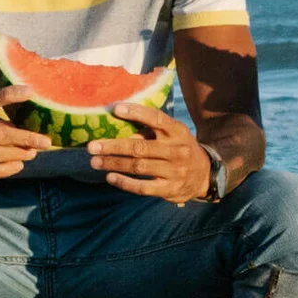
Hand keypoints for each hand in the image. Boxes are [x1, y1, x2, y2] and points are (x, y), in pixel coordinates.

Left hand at [87, 102, 209, 202]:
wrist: (205, 175)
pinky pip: (143, 187)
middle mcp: (176, 150)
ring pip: (138, 167)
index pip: (156, 118)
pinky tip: (110, 177)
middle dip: (113, 146)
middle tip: (92, 146)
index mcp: (177, 131)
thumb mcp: (173, 135)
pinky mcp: (170, 189)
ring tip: (95, 162)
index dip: (136, 113)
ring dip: (114, 164)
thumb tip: (119, 127)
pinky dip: (125, 183)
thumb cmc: (180, 149)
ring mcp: (174, 171)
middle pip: (140, 147)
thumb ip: (151, 131)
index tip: (115, 109)